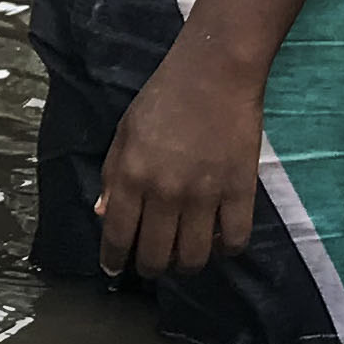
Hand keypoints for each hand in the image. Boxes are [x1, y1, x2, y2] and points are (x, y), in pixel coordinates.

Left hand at [95, 50, 265, 281]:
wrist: (215, 73)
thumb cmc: (164, 97)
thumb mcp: (125, 132)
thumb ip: (112, 175)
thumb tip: (103, 215)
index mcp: (130, 176)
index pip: (118, 236)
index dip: (113, 261)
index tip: (114, 269)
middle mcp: (164, 193)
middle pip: (156, 257)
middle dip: (150, 268)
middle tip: (152, 263)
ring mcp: (204, 196)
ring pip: (194, 258)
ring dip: (186, 265)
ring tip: (184, 256)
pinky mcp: (240, 192)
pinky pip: (234, 241)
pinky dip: (226, 249)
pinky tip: (219, 241)